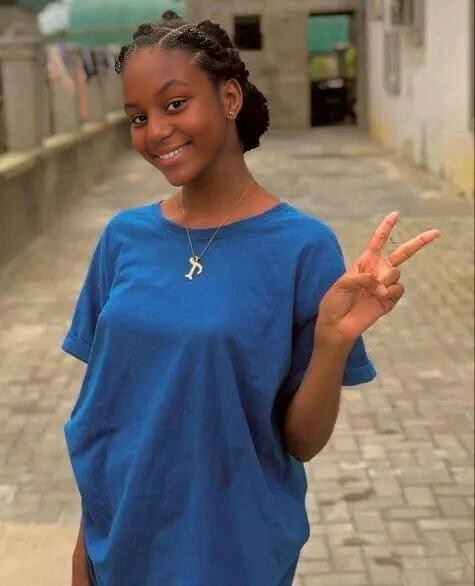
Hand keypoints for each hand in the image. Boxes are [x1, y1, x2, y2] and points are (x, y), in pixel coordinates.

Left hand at [316, 211, 440, 342]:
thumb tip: (382, 285)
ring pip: (396, 273)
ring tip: (372, 291)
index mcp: (364, 263)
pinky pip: (398, 289)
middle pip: (402, 253)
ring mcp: (385, 285)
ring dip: (385, 280)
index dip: (386, 228)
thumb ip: (363, 278)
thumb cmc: (335, 301)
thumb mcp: (343, 283)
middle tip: (436, 232)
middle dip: (418, 242)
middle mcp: (378, 272)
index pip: (378, 242)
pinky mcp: (389, 300)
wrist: (337, 324)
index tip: (396, 214)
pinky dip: (389, 292)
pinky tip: (378, 298)